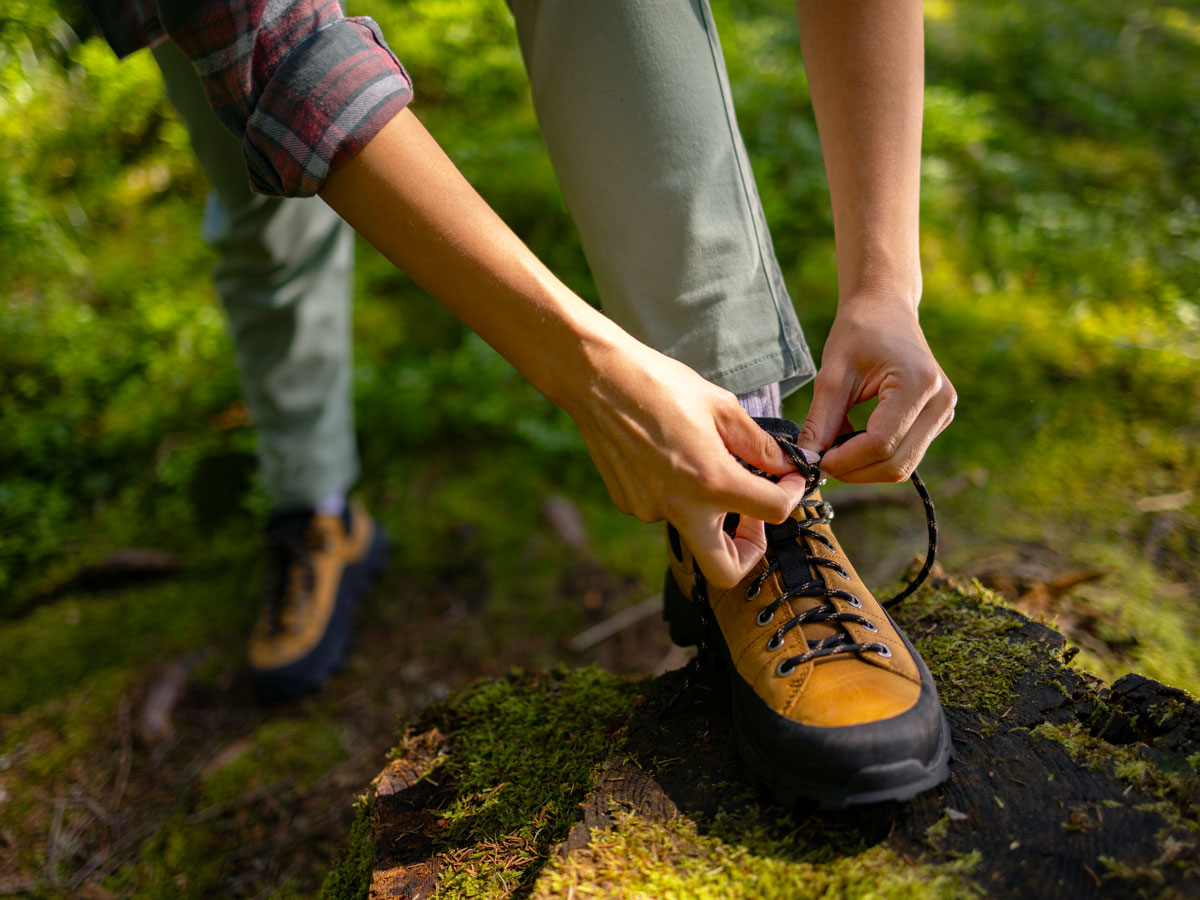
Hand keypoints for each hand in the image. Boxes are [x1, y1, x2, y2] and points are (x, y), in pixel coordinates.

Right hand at [562, 335, 809, 588]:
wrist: (597, 379)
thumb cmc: (660, 384)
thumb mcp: (722, 407)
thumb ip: (759, 446)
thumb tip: (785, 467)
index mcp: (712, 481)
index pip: (774, 512)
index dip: (792, 496)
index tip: (789, 482)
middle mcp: (679, 507)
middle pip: (726, 571)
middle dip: (748, 550)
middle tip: (752, 517)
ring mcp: (649, 510)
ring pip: (693, 530)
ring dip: (709, 508)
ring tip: (702, 462)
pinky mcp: (629, 504)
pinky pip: (665, 510)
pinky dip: (678, 493)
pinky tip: (669, 458)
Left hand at [796, 300, 955, 481]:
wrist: (885, 309)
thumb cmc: (858, 333)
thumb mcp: (832, 375)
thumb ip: (821, 422)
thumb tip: (806, 462)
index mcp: (918, 384)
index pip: (881, 443)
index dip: (845, 461)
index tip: (814, 461)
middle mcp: (941, 402)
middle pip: (896, 463)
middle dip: (854, 471)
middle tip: (820, 462)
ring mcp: (944, 413)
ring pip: (902, 465)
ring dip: (864, 467)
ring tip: (834, 448)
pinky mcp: (937, 420)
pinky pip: (905, 454)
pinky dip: (875, 458)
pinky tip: (852, 441)